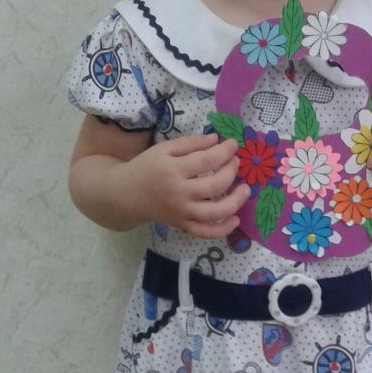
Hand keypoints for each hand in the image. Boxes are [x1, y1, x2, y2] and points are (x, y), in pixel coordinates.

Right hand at [128, 133, 249, 237]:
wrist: (126, 194)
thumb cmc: (147, 167)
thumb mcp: (164, 149)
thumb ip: (191, 142)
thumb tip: (217, 140)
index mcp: (173, 170)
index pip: (207, 160)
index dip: (225, 151)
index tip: (233, 144)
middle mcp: (178, 193)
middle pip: (215, 185)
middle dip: (232, 171)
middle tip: (236, 162)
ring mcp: (181, 212)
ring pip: (214, 212)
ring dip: (236, 201)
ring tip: (245, 189)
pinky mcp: (182, 225)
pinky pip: (205, 232)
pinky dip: (223, 229)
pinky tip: (235, 219)